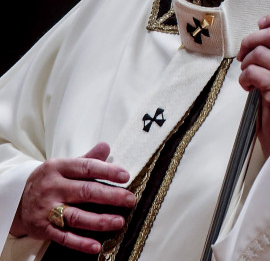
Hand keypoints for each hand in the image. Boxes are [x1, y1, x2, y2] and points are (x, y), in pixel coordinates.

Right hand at [11, 142, 135, 254]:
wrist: (17, 200)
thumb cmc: (49, 181)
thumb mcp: (64, 166)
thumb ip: (86, 159)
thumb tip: (106, 146)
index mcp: (58, 168)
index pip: (86, 167)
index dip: (107, 171)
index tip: (125, 176)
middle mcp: (52, 188)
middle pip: (85, 192)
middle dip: (110, 196)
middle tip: (130, 200)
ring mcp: (46, 210)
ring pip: (76, 216)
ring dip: (99, 221)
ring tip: (119, 222)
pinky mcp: (43, 228)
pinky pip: (64, 237)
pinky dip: (80, 243)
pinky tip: (96, 246)